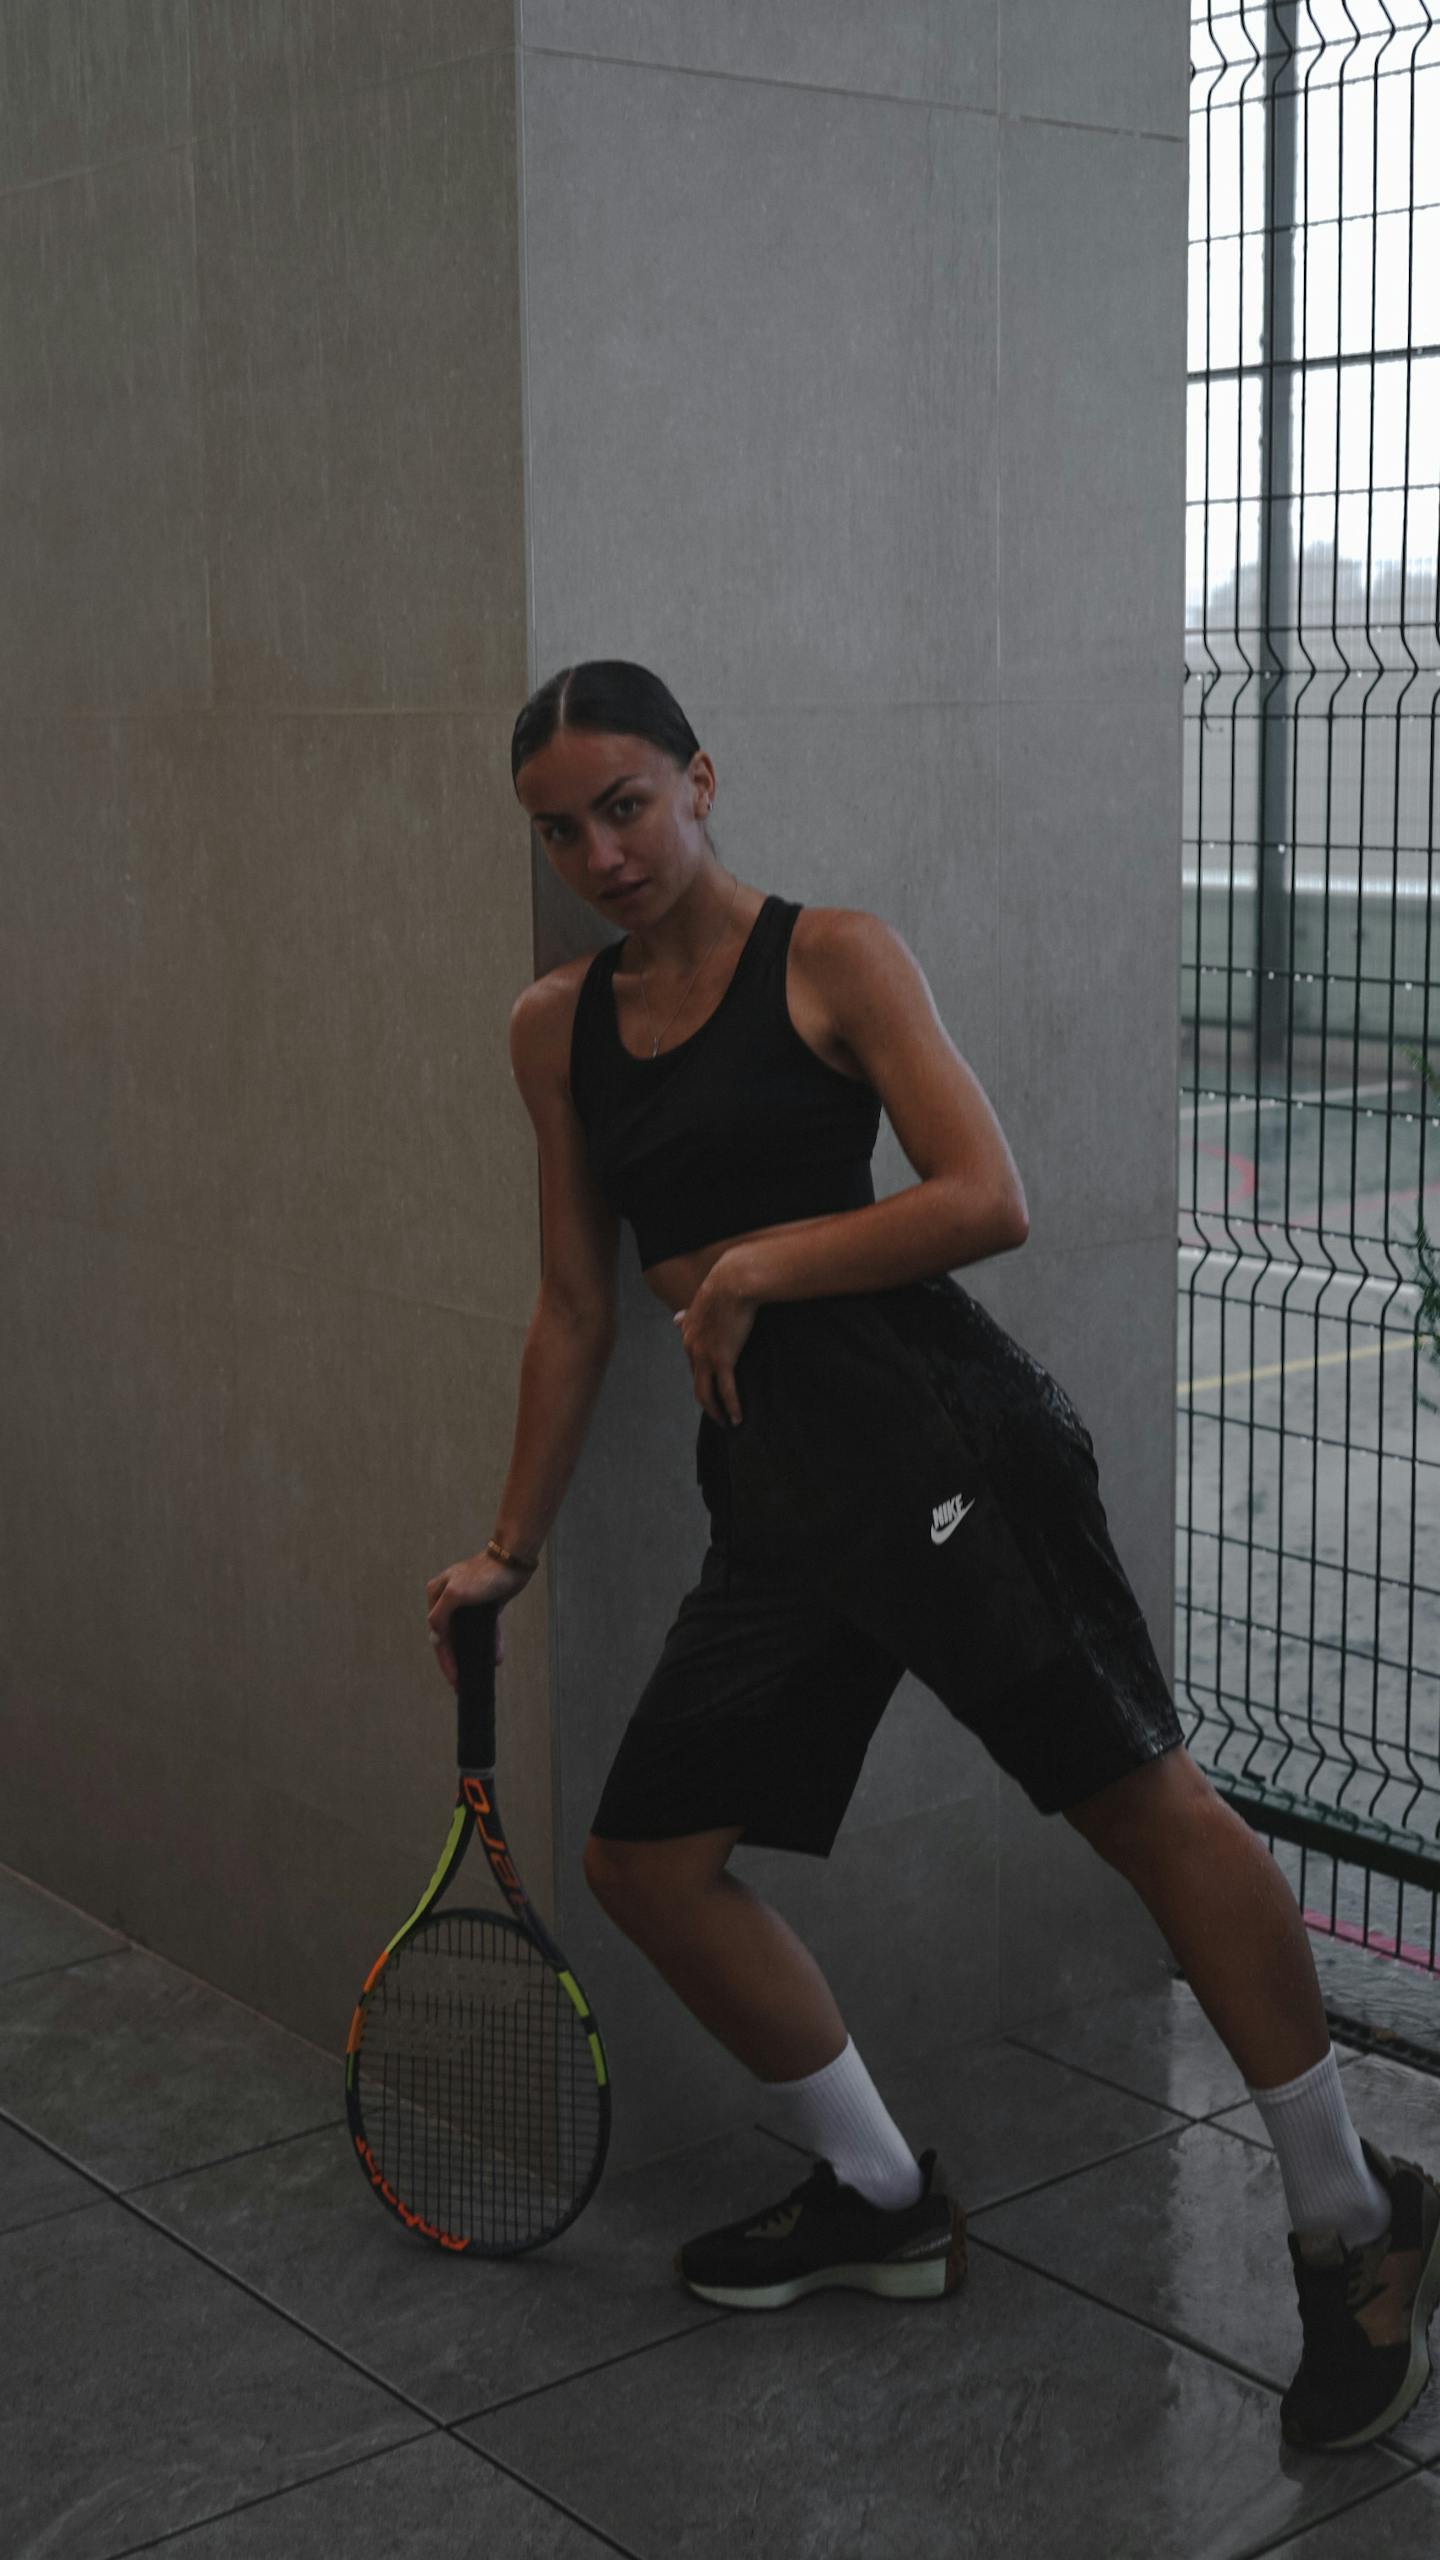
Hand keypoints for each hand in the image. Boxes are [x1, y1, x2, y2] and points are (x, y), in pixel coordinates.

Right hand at [424, 1551, 527, 1688]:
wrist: (512, 1560)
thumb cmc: (484, 1574)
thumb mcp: (456, 1593)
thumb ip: (440, 1614)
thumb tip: (435, 1636)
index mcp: (436, 1595)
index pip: (437, 1635)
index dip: (445, 1659)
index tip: (453, 1678)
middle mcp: (448, 1600)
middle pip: (451, 1637)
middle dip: (457, 1661)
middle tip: (462, 1683)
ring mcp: (467, 1604)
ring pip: (468, 1635)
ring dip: (474, 1654)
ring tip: (478, 1674)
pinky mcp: (486, 1606)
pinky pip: (486, 1629)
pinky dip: (490, 1643)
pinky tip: (496, 1658)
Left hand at [671, 1258, 758, 1426]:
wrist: (734, 1281)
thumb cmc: (725, 1285)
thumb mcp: (701, 1301)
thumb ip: (688, 1315)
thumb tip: (674, 1319)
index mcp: (687, 1333)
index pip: (692, 1362)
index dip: (702, 1376)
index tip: (712, 1387)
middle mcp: (691, 1347)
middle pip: (697, 1381)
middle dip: (707, 1398)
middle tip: (718, 1411)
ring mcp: (705, 1356)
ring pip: (705, 1393)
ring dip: (715, 1410)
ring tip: (724, 1422)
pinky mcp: (722, 1360)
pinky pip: (726, 1391)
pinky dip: (731, 1407)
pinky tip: (737, 1418)